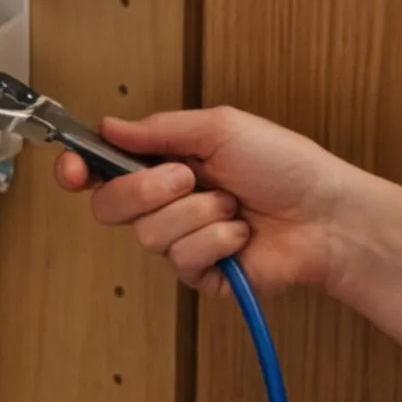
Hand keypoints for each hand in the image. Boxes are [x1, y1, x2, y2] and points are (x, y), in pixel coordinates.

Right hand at [58, 104, 361, 299]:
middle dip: (146, 189)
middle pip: (112, 205)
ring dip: (198, 213)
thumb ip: (160, 129)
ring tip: (233, 206)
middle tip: (187, 178)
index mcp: (168, 163)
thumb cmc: (288, 166)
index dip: (79, 169)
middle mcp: (169, 203)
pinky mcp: (201, 274)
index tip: (72, 168)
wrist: (328, 216)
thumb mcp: (222, 127)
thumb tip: (111, 126)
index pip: (104, 169)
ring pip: (149, 234)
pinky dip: (216, 241)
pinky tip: (241, 235)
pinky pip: (182, 260)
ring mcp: (184, 240)